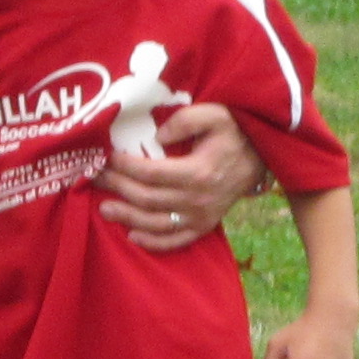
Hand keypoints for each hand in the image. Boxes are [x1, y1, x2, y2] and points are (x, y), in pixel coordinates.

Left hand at [99, 100, 264, 251]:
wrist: (261, 158)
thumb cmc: (234, 132)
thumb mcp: (216, 115)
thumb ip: (186, 120)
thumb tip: (158, 134)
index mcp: (198, 172)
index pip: (150, 173)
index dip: (125, 166)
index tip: (107, 156)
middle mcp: (197, 200)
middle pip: (147, 198)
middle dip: (118, 188)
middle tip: (96, 178)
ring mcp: (201, 217)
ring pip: (156, 223)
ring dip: (128, 217)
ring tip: (105, 208)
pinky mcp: (204, 226)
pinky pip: (176, 241)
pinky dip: (154, 243)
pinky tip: (132, 236)